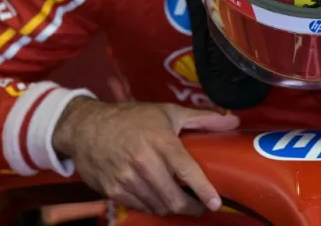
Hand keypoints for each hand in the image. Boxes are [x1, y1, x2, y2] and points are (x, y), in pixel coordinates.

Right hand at [53, 98, 238, 216]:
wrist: (86, 127)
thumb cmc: (132, 118)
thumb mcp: (168, 112)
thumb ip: (203, 119)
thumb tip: (234, 122)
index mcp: (161, 141)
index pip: (187, 170)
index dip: (203, 190)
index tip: (215, 203)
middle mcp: (143, 162)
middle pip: (173, 198)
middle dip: (191, 207)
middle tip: (201, 206)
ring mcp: (126, 179)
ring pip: (158, 206)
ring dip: (172, 208)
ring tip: (181, 202)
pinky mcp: (112, 190)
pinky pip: (140, 207)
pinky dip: (153, 206)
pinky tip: (158, 198)